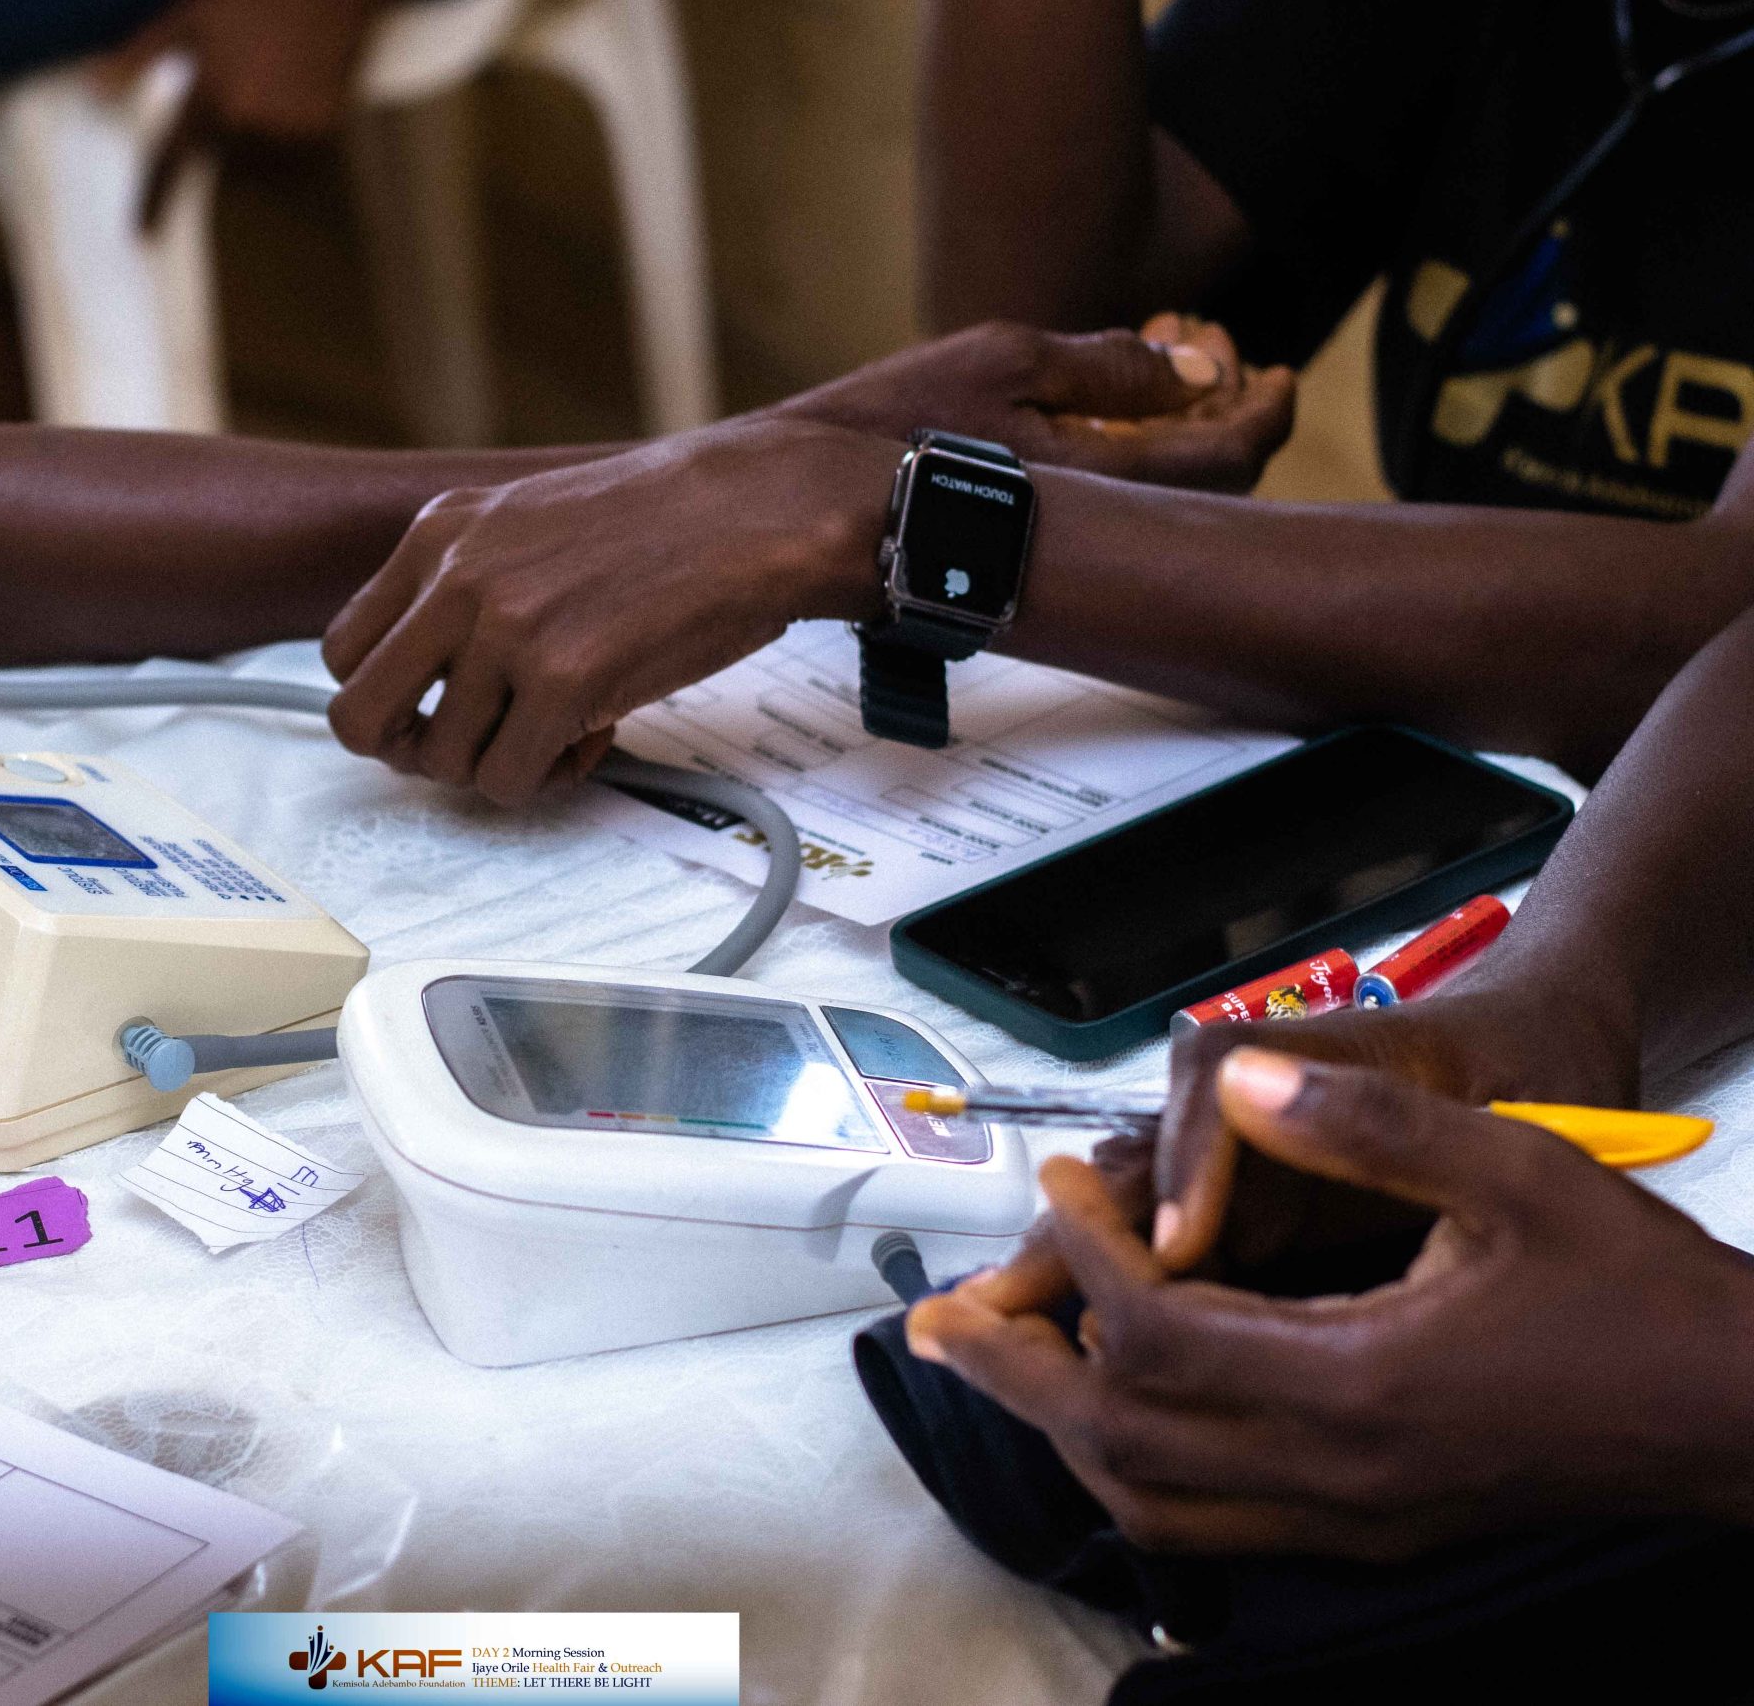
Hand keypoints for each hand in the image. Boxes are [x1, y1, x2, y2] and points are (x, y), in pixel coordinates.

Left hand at [108, 0, 382, 222]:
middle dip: (228, 137)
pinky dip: (296, 137)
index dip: (153, 201)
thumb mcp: (188, 18)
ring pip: (263, 165)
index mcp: (208, 95)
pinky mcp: (326, 131)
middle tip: (250, 83)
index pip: (171, 162)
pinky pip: (300, 157)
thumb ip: (138, 59)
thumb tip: (89, 90)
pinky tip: (302, 91)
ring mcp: (289, 129)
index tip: (141, 239)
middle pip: (224, 165)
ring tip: (277, 83)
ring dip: (264, 143)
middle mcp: (246, 121)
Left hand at [322, 417, 898, 804]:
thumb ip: (464, 579)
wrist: (756, 508)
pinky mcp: (564, 679)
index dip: (387, 699)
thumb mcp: (526, 519)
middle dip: (410, 752)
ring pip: (442, 762)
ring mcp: (505, 630)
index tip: (438, 706)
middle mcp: (455, 579)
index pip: (344, 650)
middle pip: (358, 717)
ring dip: (498, 765)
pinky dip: (547, 778)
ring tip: (561, 730)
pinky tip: (593, 735)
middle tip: (472, 745)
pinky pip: (507, 781)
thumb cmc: (662, 522)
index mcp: (438, 534)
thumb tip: (425, 673)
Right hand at [766, 318, 1295, 492]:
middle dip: (1225, 413)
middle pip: (1207, 484)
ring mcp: (1057, 534)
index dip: (1268, 409)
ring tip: (1152, 370)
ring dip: (1175, 431)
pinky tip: (1094, 414)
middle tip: (1205, 353)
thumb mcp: (1001, 361)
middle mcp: (1090, 519)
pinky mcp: (1020, 538)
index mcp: (1101, 474)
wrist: (794, 501)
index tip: (1270, 370)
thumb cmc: (880, 432)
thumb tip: (1195, 369)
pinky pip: (1106, 501)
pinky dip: (1125, 453)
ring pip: (1155, 496)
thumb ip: (1106, 365)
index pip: (1235, 456)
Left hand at [909, 1049, 1753, 1559]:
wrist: (1741, 1418)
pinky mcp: (1370, 1532)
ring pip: (1151, 1499)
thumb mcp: (1517, 1171)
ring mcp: (1351, 1521)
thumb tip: (1244, 1073)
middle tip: (933, 1317)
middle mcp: (1337, 1475)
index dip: (1083, 1252)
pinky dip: (1131, 1471)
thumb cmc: (1641, 1292)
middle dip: (1013, 1367)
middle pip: (1117, 1434)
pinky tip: (1110, 1418)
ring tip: (993, 1362)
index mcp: (1359, 1384)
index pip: (1154, 1329)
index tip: (1055, 1182)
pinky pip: (1208, 1526)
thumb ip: (1367, 1123)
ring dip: (1059, 1426)